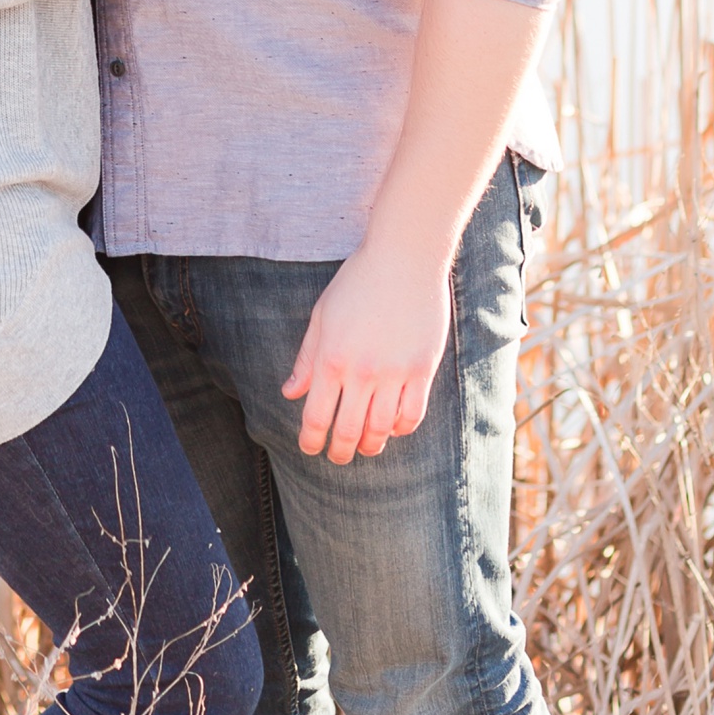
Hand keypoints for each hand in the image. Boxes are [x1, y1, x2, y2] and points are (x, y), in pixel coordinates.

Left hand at [282, 241, 450, 461]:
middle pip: (348, 431)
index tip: (311, 448)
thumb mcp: (322, 315)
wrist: (404, 257)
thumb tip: (291, 393)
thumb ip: (307, 359)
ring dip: (371, 445)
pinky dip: (402, 429)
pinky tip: (394, 428)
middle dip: (340, 452)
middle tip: (338, 457)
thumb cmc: (358, 281)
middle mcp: (362, 371)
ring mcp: (395, 372)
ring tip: (365, 446)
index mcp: (331, 358)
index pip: (317, 417)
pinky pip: (412, 414)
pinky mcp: (423, 369)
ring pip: (382, 429)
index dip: (311, 440)